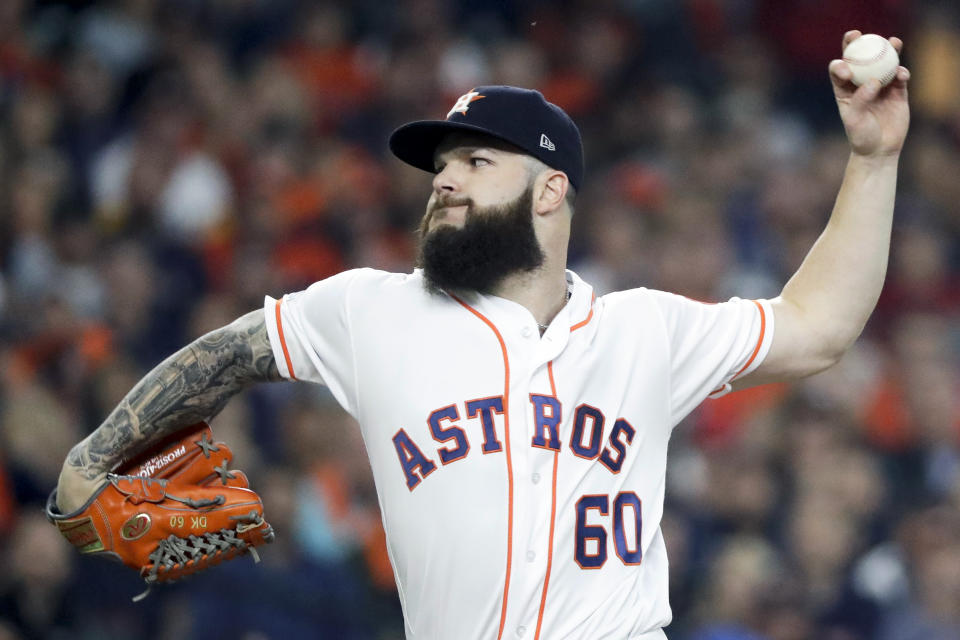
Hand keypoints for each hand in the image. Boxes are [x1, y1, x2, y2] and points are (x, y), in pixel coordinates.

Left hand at [829, 30, 909, 156]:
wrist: (880, 150)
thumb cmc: (861, 137)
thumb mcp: (855, 121)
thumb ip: (861, 100)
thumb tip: (874, 81)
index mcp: (844, 90)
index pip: (839, 70)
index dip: (839, 62)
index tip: (844, 65)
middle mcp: (861, 84)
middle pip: (860, 59)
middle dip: (858, 43)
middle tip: (860, 34)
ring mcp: (880, 85)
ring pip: (883, 63)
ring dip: (887, 50)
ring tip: (893, 42)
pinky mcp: (898, 91)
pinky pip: (900, 76)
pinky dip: (901, 72)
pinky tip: (901, 74)